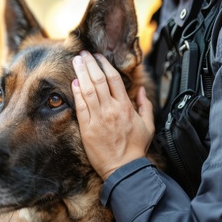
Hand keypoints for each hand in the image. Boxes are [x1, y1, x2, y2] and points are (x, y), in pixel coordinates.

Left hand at [71, 51, 154, 179]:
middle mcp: (111, 109)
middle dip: (90, 64)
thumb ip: (144, 105)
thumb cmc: (135, 148)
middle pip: (99, 80)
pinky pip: (81, 107)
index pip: (114, 79)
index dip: (104, 65)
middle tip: (83, 53)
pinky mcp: (87, 128)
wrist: (123, 168)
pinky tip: (74, 82)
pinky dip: (77, 93)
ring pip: (88, 90)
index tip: (98, 56)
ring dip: (81, 73)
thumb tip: (140, 90)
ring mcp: (98, 118)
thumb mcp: (148, 125)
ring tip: (76, 61)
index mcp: (126, 107)